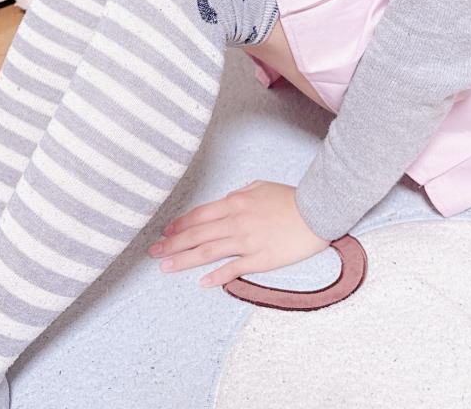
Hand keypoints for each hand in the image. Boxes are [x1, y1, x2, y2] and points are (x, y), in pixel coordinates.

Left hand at [148, 180, 332, 287]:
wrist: (317, 210)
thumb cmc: (290, 198)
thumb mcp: (261, 187)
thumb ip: (241, 193)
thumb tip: (227, 200)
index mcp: (235, 202)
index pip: (200, 214)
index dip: (180, 224)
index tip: (165, 232)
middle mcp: (236, 221)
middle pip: (198, 233)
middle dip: (173, 243)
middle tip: (153, 252)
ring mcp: (247, 240)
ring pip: (208, 251)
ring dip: (184, 260)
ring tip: (166, 267)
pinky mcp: (261, 258)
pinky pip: (234, 268)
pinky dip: (217, 276)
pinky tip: (202, 283)